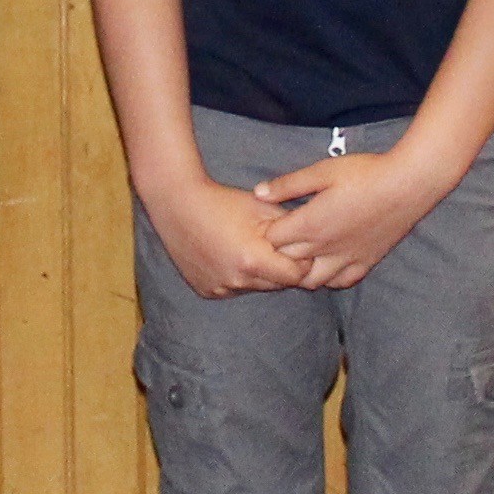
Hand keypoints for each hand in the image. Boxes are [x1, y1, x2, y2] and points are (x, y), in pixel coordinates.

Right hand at [142, 169, 309, 300]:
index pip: (296, 276)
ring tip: (251, 249)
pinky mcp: (207, 291)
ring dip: (260, 274)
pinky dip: (238, 277)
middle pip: (277, 284)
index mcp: (254, 261)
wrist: (177, 204)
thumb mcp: (263, 208)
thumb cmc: (223, 202)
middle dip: (282, 269)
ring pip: (256, 288)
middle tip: (276, 248)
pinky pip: (234, 289)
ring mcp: (220, 288)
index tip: (297, 248)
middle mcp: (237, 280)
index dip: (301, 262)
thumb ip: (292, 228)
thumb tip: (315, 240)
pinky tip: (230, 256)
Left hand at [253, 145, 460, 291]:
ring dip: (303, 269)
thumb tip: (258, 192)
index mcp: (310, 224)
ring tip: (305, 251)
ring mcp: (346, 259)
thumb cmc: (364, 173)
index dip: (268, 230)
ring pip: (313, 280)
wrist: (408, 184)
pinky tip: (330, 260)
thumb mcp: (322, 171)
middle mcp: (325, 248)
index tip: (272, 218)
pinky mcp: (366, 262)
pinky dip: (331, 277)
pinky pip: (341, 282)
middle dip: (281, 252)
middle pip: (288, 262)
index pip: (273, 240)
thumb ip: (288, 185)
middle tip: (284, 234)